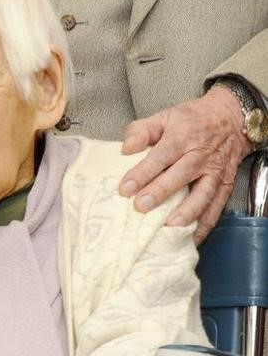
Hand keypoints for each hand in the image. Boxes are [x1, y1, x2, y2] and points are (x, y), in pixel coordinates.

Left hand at [119, 85, 252, 243]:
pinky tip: (192, 238)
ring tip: (170, 226)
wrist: (231, 118)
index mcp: (182, 137)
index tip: (125, 188)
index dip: (142, 173)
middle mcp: (199, 156)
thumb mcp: (165, 116)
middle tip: (140, 208)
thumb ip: (141, 130)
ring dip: (186, 212)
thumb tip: (125, 148)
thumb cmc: (191, 120)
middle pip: (179, 176)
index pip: (160, 156)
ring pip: (202, 195)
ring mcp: (214, 172)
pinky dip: (205, 224)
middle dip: (159, 193)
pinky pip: (216, 207)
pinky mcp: (225, 185)